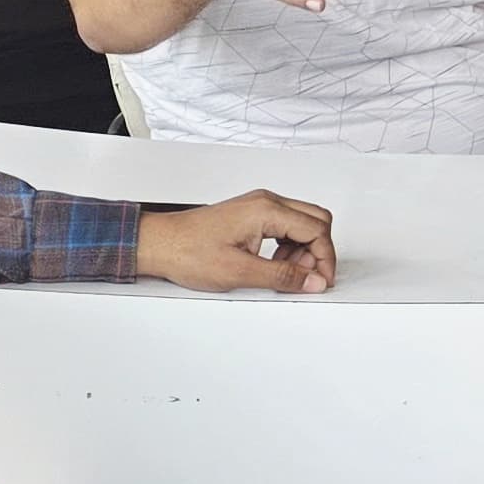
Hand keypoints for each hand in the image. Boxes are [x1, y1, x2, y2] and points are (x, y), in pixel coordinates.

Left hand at [137, 189, 337, 294]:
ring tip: (284, 272)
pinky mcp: (252, 214)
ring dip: (303, 250)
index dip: (324, 259)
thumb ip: (282, 276)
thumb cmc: (188, 252)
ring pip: (302, 222)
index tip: (320, 281)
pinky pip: (286, 225)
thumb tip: (313, 281)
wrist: (159, 243)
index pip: (316, 229)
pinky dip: (289, 246)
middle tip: (305, 277)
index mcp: (266, 210)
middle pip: (316, 220)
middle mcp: (266, 202)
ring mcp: (259, 206)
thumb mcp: (239, 271)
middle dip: (318, 252)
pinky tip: (273, 263)